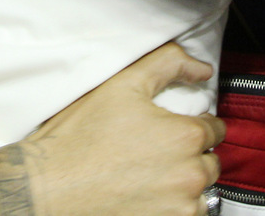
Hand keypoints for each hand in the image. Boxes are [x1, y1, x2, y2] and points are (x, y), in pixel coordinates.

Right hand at [17, 42, 224, 215]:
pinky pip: (189, 215)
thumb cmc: (82, 136)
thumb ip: (168, 64)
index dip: (193, 124)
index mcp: (186, 135)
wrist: (49, 186)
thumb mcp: (124, 84)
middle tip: (155, 152)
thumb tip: (203, 69)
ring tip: (150, 175)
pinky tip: (148, 195)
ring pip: (201, 191)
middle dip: (190, 154)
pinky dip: (175, 206)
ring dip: (185, 183)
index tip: (169, 129)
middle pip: (210, 161)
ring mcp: (181, 207)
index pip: (215, 128)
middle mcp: (191, 174)